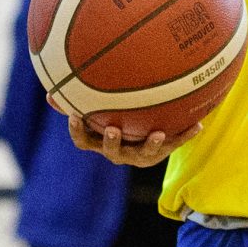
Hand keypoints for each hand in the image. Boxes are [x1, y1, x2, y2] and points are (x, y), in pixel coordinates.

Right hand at [49, 98, 198, 169]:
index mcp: (100, 142)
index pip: (83, 141)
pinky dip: (184, 135)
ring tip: (157, 134)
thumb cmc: (114, 120)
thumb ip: (76, 101)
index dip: (78, 131)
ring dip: (151, 145)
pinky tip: (198, 125)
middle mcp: (118, 152)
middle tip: (113, 129)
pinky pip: (173, 144)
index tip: (75, 116)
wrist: (146, 138)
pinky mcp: (160, 153)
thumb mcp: (96, 112)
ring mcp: (140, 155)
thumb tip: (49, 92)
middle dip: (112, 142)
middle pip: (112, 151)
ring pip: (144, 154)